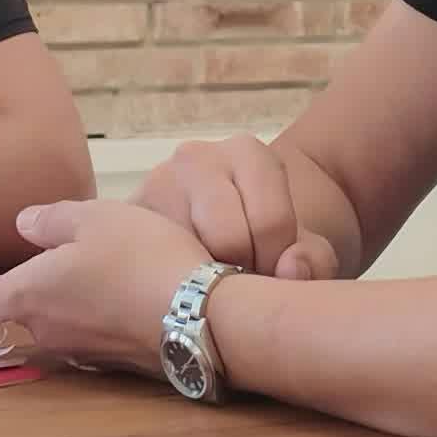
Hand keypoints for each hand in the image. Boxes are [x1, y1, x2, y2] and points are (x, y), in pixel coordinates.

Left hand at [0, 200, 219, 379]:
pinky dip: (102, 314)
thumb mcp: (96, 218)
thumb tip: (26, 225)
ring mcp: (81, 351)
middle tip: (62, 264)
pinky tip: (132, 294)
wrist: (205, 318)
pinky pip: (94, 332)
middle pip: (20, 311)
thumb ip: (54, 220)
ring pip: (59, 321)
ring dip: (70, 303)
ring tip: (110, 272)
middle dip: (27, 292)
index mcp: (29, 293)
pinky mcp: (116, 362)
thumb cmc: (144, 259)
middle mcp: (47, 329)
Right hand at [134, 135, 340, 280]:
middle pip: (226, 238)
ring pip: (183, 254)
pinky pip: (148, 263)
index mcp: (247, 152)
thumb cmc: (269, 241)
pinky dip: (168, 283)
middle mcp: (195, 156)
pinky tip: (180, 285)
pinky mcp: (122, 217)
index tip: (272, 272)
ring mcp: (154, 183)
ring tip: (210, 284)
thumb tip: (288, 270)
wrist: (226, 233)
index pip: (269, 222)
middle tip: (240, 282)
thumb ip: (313, 260)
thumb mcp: (304, 248)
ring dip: (200, 282)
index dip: (278, 264)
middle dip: (239, 273)